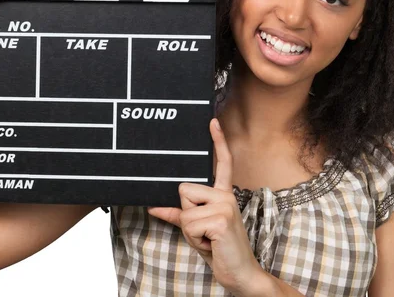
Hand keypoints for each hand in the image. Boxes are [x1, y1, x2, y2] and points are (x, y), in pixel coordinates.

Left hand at [147, 118, 264, 295]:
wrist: (239, 273)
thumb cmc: (219, 249)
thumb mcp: (196, 229)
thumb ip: (178, 215)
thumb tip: (154, 207)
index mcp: (222, 194)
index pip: (221, 163)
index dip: (217, 141)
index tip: (212, 121)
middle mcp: (225, 195)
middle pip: (183, 190)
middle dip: (186, 215)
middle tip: (203, 232)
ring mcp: (225, 205)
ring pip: (184, 209)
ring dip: (189, 230)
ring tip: (207, 239)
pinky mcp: (221, 219)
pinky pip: (188, 223)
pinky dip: (194, 239)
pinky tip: (211, 244)